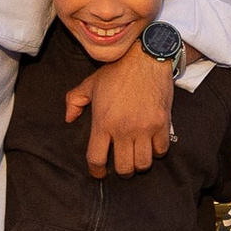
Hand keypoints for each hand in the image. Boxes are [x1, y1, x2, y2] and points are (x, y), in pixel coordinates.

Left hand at [66, 48, 175, 174]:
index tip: (99, 173)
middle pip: (123, 167)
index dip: (96, 171)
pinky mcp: (162, 124)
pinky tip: (153, 145)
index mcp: (103, 122)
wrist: (146, 58)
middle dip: (122, 171)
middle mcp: (123, 129)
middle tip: (123, 165)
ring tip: (138, 157)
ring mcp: (144, 128)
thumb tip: (69, 118)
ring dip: (140, 164)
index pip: (96, 158)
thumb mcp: (90, 84)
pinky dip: (157, 151)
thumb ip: (74, 101)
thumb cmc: (117, 71)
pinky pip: (161, 150)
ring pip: (143, 163)